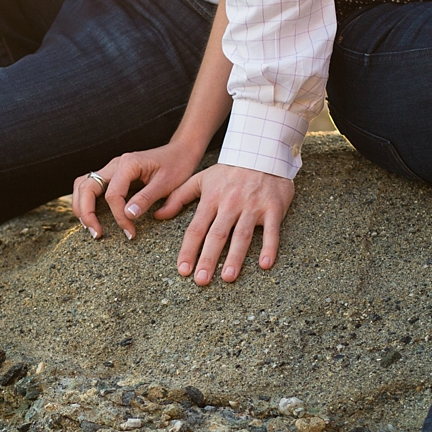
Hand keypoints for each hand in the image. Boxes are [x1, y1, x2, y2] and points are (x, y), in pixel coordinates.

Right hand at [71, 141, 204, 240]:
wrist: (180, 152)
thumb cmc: (176, 166)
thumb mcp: (166, 184)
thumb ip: (146, 198)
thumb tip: (128, 215)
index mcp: (128, 164)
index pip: (112, 195)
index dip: (119, 217)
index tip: (130, 232)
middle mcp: (115, 164)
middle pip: (87, 186)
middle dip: (87, 212)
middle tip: (96, 233)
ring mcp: (111, 168)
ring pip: (83, 184)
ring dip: (81, 206)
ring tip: (90, 226)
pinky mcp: (112, 175)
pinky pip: (90, 185)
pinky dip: (86, 200)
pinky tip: (92, 216)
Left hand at [169, 165, 293, 285]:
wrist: (262, 151)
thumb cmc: (229, 170)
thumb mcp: (202, 178)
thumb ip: (179, 196)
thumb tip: (158, 214)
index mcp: (212, 199)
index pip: (196, 228)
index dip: (189, 250)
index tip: (183, 270)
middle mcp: (231, 204)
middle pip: (217, 235)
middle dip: (208, 259)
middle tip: (201, 280)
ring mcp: (252, 206)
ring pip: (242, 235)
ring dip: (235, 257)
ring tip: (228, 277)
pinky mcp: (273, 208)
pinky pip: (272, 230)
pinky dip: (269, 247)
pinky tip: (265, 264)